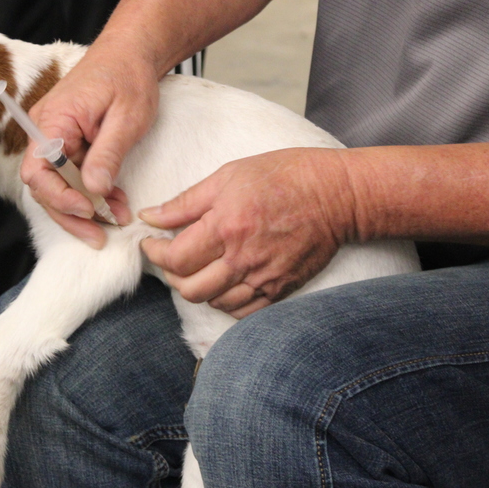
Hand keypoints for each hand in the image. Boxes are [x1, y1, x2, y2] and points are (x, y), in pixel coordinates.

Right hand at [21, 48, 158, 247]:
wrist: (131, 53)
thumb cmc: (128, 76)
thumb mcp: (126, 117)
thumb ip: (107, 154)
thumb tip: (94, 190)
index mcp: (53, 120)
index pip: (38, 170)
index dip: (58, 197)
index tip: (87, 210)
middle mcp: (46, 131)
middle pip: (44, 186)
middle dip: (71, 214)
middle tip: (100, 235)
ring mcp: (56, 138)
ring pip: (59, 186)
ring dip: (85, 208)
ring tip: (116, 220)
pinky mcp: (69, 143)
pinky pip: (73, 176)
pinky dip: (92, 194)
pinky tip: (116, 204)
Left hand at [139, 148, 355, 317]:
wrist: (337, 195)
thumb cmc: (284, 177)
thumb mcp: (229, 176)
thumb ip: (186, 201)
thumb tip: (151, 215)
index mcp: (226, 226)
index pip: (175, 258)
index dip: (155, 253)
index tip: (151, 243)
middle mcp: (242, 258)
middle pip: (189, 288)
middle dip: (171, 274)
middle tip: (170, 257)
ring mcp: (263, 277)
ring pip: (213, 302)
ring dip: (196, 288)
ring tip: (196, 267)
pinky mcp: (280, 289)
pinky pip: (242, 311)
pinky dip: (225, 302)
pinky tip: (222, 282)